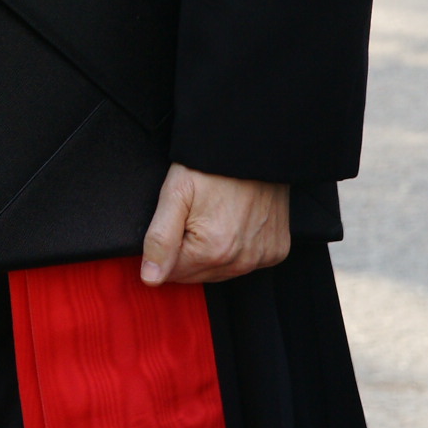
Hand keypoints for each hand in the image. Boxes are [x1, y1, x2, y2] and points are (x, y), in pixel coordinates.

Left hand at [138, 166, 290, 286]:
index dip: (165, 247)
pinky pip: (247, 262)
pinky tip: (233, 223)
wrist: (253, 148)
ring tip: (214, 216)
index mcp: (212, 251)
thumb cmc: (210, 167)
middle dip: (187, 251)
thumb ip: (160, 240)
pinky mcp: (277, 250)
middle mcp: (241, 261)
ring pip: (221, 271)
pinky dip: (237, 249)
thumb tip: (150, 279)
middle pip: (197, 274)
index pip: (173, 273)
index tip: (174, 221)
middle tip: (193, 215)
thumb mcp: (175, 194)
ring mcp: (262, 257)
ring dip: (211, 253)